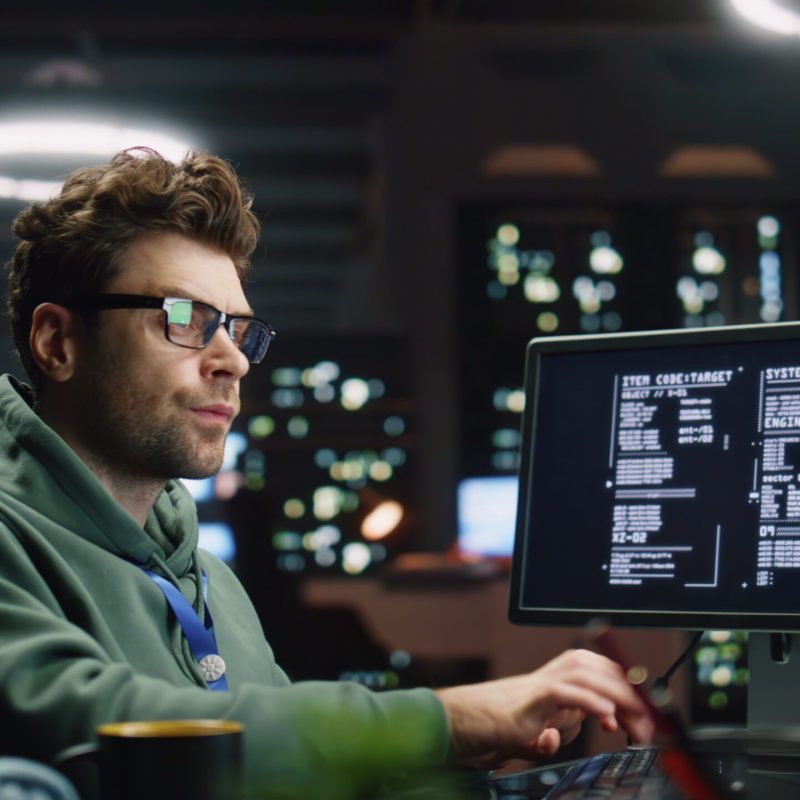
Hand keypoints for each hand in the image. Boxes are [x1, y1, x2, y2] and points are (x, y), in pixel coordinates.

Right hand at [435, 649, 653, 766]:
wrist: (458, 724)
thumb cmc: (493, 727)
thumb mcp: (536, 730)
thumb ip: (553, 730)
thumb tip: (557, 737)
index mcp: (555, 680)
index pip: (600, 670)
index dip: (627, 688)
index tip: (646, 717)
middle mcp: (548, 677)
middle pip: (598, 668)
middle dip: (629, 695)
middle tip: (647, 729)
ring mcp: (536, 687)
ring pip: (584, 673)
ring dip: (615, 695)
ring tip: (635, 723)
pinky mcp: (525, 704)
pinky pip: (560, 692)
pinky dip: (586, 700)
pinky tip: (605, 714)